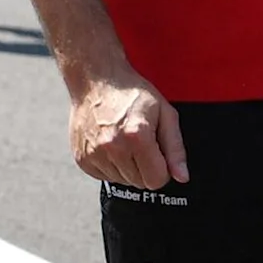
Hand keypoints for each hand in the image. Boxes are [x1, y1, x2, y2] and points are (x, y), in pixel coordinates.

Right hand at [70, 72, 187, 187]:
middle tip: (139, 142)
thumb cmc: (132, 94)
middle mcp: (113, 147)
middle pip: (139, 183)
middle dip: (144, 167)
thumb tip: (181, 176)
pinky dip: (110, 165)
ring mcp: (94, 154)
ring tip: (123, 141)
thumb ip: (175, 148)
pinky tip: (110, 144)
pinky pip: (104, 177)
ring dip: (126, 167)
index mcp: (137, 136)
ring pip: (122, 181)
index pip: (157, 180)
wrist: (96, 80)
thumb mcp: (164, 113)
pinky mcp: (82, 158)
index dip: (162, 168)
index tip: (157, 153)